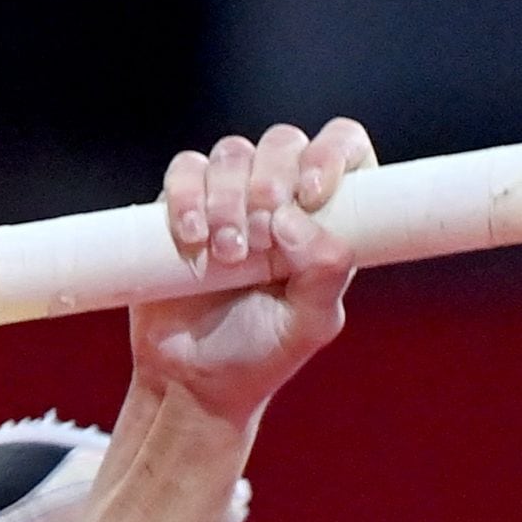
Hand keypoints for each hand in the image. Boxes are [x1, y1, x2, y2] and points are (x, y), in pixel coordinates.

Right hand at [132, 119, 371, 425]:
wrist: (192, 378)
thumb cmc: (261, 352)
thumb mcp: (311, 323)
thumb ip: (326, 272)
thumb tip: (293, 220)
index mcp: (327, 212)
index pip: (343, 145)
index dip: (331, 153)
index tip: (311, 193)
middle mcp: (279, 195)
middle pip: (281, 142)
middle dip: (269, 183)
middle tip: (257, 241)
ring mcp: (226, 196)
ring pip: (231, 154)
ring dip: (227, 198)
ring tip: (224, 253)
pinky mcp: (178, 207)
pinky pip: (182, 172)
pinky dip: (185, 196)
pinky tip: (191, 238)